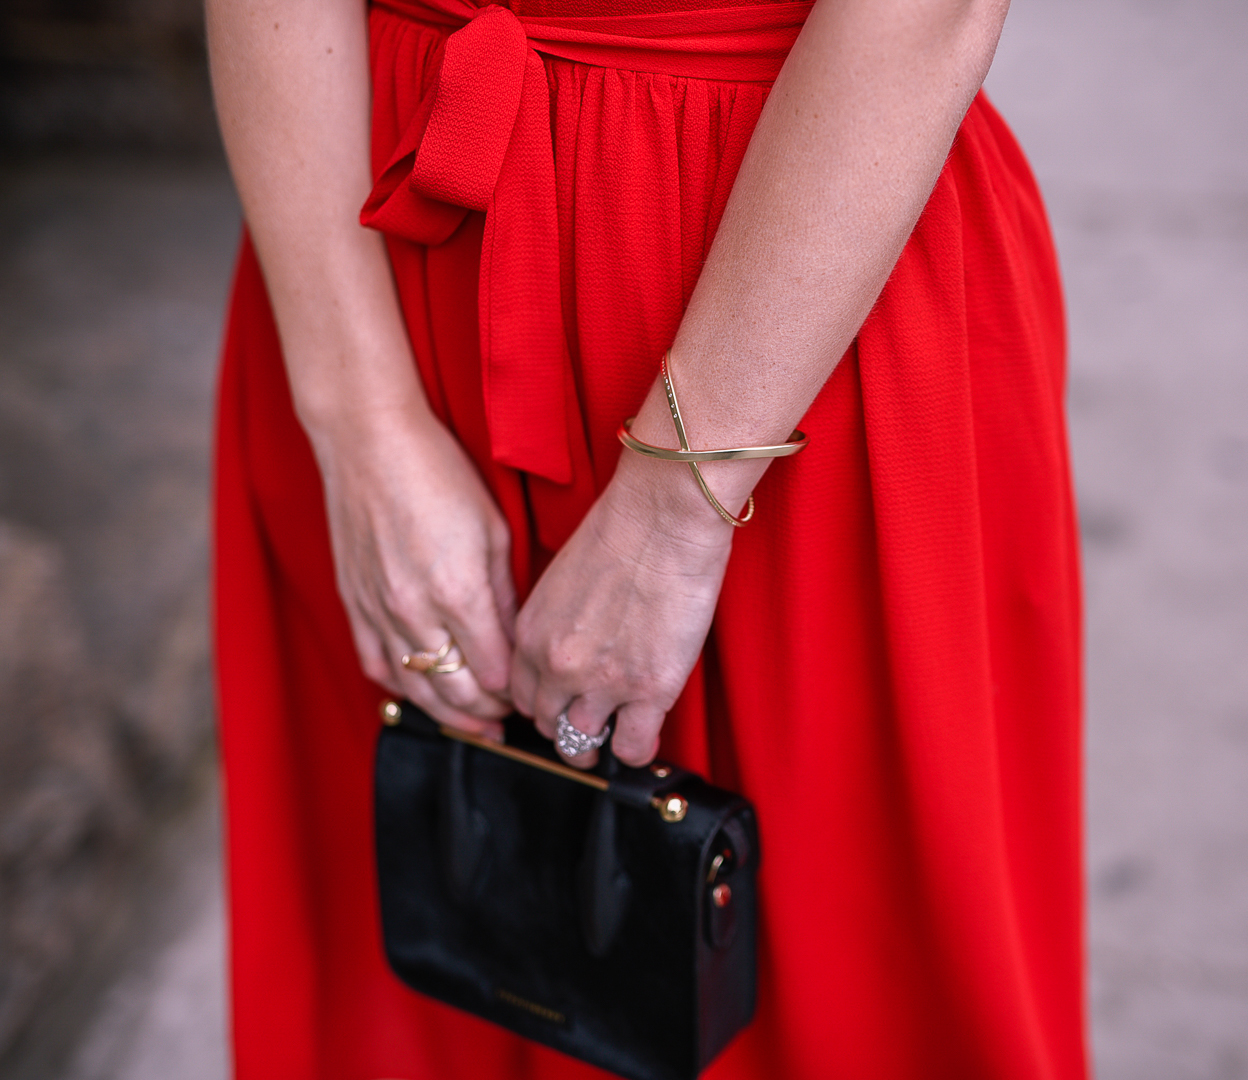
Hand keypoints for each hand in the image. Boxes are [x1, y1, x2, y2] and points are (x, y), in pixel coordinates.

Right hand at [309, 404, 515, 735]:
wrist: (368, 441)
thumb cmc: (438, 474)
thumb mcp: (493, 530)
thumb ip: (505, 594)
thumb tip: (516, 640)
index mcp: (458, 592)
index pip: (494, 671)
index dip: (516, 690)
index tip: (532, 693)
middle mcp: (415, 611)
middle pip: (456, 691)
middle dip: (488, 712)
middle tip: (511, 720)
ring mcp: (379, 611)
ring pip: (415, 689)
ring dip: (449, 714)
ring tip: (476, 725)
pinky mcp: (354, 603)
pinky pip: (376, 664)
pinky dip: (402, 688)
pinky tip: (422, 696)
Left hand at [510, 466, 733, 766]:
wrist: (662, 520)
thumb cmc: (620, 532)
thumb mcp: (563, 581)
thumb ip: (557, 623)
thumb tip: (571, 649)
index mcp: (532, 634)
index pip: (521, 694)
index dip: (542, 703)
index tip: (558, 705)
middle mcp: (557, 665)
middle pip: (546, 723)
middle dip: (564, 727)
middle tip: (586, 724)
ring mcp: (601, 682)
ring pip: (581, 743)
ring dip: (596, 742)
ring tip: (613, 736)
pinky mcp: (648, 690)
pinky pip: (631, 748)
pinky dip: (635, 750)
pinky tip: (643, 735)